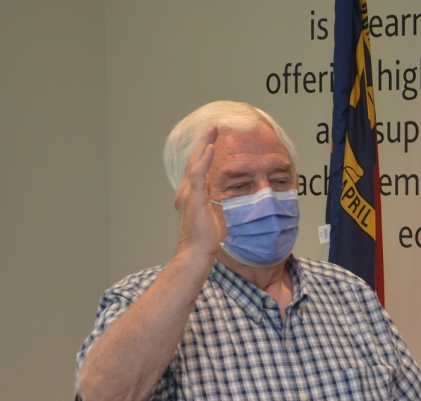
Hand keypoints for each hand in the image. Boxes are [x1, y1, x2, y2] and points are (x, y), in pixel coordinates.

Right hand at [173, 125, 222, 261]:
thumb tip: (233, 200)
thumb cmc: (207, 238)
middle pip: (195, 160)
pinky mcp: (194, 197)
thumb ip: (220, 204)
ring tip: (212, 131)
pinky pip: (198, 173)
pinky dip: (204, 159)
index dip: (204, 154)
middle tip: (212, 128)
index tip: (212, 142)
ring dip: (204, 145)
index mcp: (193, 194)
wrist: (198, 251)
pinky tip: (211, 148)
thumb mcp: (217, 216)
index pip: (198, 169)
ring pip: (195, 163)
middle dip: (204, 143)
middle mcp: (187, 190)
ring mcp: (189, 193)